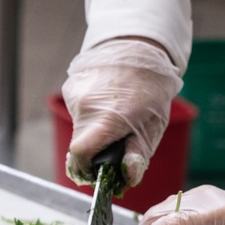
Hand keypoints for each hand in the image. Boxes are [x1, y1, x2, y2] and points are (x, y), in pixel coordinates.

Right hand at [61, 38, 181, 186]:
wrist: (137, 47)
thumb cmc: (150, 89)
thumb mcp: (154, 125)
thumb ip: (139, 155)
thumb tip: (128, 177)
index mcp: (108, 118)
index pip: (80, 154)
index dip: (86, 169)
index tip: (96, 172)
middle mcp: (86, 106)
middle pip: (80, 144)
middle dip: (95, 151)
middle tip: (115, 144)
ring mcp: (75, 95)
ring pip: (78, 128)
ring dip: (93, 131)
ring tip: (114, 117)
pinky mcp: (70, 88)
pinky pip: (77, 112)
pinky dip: (90, 115)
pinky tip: (106, 103)